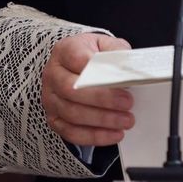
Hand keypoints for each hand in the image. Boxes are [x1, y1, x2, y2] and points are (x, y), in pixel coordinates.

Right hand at [40, 32, 134, 146]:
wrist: (78, 64)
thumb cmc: (93, 55)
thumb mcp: (106, 45)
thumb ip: (117, 53)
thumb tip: (131, 69)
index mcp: (65, 51)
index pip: (77, 60)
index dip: (100, 73)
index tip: (122, 82)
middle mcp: (53, 74)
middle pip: (72, 90)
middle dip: (102, 99)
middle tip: (127, 103)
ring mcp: (51, 98)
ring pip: (72, 113)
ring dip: (102, 120)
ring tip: (126, 120)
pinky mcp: (54, 118)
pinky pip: (71, 132)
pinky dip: (95, 136)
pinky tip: (114, 134)